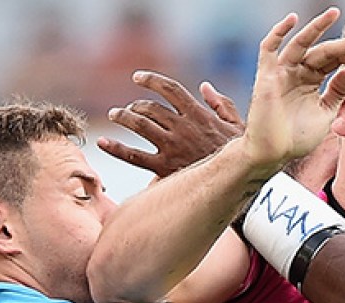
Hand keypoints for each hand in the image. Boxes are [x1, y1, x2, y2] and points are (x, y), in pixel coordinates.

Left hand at [98, 72, 244, 177]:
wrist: (239, 183)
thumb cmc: (241, 156)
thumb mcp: (238, 126)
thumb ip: (222, 104)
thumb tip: (205, 87)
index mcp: (199, 114)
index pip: (170, 89)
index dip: (151, 80)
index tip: (137, 78)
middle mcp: (183, 127)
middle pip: (150, 107)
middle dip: (136, 105)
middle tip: (127, 109)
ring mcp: (173, 146)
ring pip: (139, 124)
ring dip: (123, 117)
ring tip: (115, 115)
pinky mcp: (165, 167)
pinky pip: (134, 155)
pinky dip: (116, 148)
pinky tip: (102, 142)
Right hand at [242, 9, 344, 168]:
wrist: (274, 154)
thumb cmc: (297, 137)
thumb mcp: (325, 113)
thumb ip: (338, 92)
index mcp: (312, 80)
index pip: (336, 61)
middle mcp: (298, 71)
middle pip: (324, 51)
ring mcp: (282, 71)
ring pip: (301, 43)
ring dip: (317, 28)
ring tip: (334, 13)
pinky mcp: (267, 75)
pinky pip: (269, 48)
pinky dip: (278, 33)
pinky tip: (292, 20)